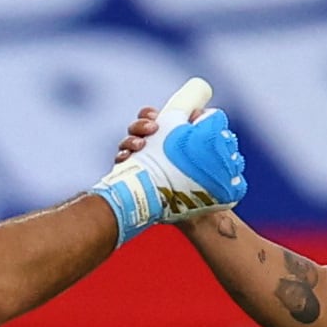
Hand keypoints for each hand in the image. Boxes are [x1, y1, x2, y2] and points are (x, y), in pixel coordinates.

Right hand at [91, 79, 245, 243]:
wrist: (197, 213)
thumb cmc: (201, 180)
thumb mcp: (204, 153)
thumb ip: (201, 131)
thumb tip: (201, 113)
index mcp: (164, 139)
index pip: (150, 120)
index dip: (148, 115)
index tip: (155, 117)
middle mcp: (150, 150)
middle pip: (136, 130)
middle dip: (140, 126)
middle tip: (151, 129)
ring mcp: (140, 164)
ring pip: (126, 145)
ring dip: (130, 141)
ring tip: (140, 145)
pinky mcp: (134, 179)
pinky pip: (122, 166)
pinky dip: (122, 159)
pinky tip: (127, 159)